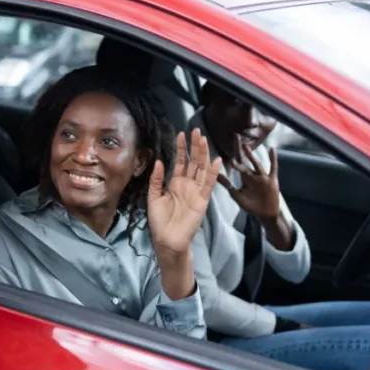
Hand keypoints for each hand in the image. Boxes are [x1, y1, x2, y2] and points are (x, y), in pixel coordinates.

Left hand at [147, 130, 221, 257]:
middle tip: (196, 130)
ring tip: (204, 139)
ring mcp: (196, 192)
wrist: (167, 239)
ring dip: (203, 155)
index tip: (181, 134)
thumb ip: (157, 180)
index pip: (180, 162)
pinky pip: (208, 185)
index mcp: (175, 183)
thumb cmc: (159, 221)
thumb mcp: (153, 197)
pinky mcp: (202, 200)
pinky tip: (216, 161)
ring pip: (201, 169)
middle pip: (193, 162)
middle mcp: (187, 185)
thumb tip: (159, 161)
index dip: (181, 148)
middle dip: (195, 147)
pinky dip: (213, 173)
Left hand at [218, 138, 280, 220]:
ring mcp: (262, 177)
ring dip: (251, 156)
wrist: (265, 214)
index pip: (236, 161)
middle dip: (240, 149)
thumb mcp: (236, 194)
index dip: (231, 152)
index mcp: (244, 176)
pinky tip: (272, 150)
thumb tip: (214, 175)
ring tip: (246, 147)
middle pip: (245, 159)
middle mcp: (253, 174)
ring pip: (255, 164)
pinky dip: (273, 160)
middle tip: (235, 135)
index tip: (227, 143)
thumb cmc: (250, 205)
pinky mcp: (272, 181)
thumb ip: (227, 184)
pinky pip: (273, 168)